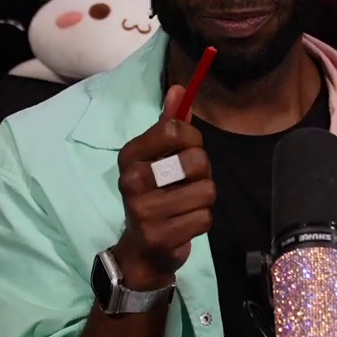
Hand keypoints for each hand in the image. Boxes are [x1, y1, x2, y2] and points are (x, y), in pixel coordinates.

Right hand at [110, 83, 213, 290]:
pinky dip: (201, 221)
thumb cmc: (155, 193)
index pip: (174, 129)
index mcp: (130, 155)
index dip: (192, 139)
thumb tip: (179, 89)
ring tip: (185, 205)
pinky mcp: (159, 236)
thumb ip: (170, 125)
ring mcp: (143, 211)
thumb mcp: (158, 157)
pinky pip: (204, 218)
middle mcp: (131, 180)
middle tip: (187, 183)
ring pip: (206, 191)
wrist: (143, 248)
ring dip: (203, 199)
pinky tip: (184, 224)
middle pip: (196, 161)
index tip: (187, 150)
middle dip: (202, 173)